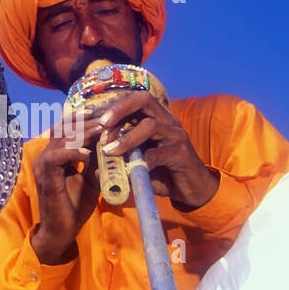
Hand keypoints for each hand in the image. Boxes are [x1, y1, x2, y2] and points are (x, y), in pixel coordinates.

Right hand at [29, 113, 105, 264]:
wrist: (61, 231)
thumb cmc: (74, 205)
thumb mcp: (91, 178)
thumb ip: (97, 161)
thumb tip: (114, 143)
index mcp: (54, 154)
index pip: (66, 127)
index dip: (84, 118)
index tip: (106, 114)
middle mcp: (46, 155)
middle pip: (64, 127)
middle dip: (87, 121)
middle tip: (108, 117)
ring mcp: (44, 165)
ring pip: (62, 138)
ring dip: (84, 133)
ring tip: (103, 130)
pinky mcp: (46, 178)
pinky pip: (57, 157)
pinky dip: (73, 152)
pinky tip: (89, 153)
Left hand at [95, 91, 219, 209]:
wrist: (192, 189)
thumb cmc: (164, 173)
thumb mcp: (140, 164)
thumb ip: (121, 161)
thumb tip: (96, 169)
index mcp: (158, 118)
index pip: (136, 100)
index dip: (116, 107)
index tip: (100, 122)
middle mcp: (168, 121)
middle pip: (144, 100)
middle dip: (120, 109)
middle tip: (103, 125)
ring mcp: (177, 135)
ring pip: (150, 126)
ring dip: (126, 138)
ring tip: (111, 151)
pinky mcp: (182, 153)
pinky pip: (159, 153)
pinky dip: (142, 161)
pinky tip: (133, 169)